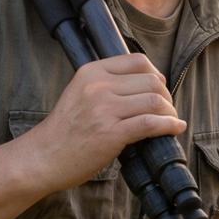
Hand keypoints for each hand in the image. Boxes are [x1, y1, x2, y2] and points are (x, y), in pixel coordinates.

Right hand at [18, 54, 184, 192]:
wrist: (43, 157)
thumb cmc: (64, 130)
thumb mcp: (79, 93)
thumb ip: (106, 85)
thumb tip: (146, 85)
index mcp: (91, 72)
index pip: (137, 61)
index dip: (155, 74)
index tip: (159, 89)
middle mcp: (98, 86)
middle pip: (151, 81)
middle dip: (166, 95)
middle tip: (166, 109)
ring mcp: (104, 109)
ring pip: (155, 100)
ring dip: (170, 111)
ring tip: (170, 120)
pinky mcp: (111, 133)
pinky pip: (152, 123)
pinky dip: (170, 125)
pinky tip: (176, 129)